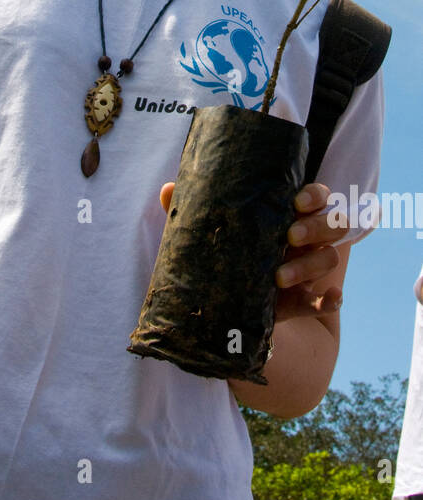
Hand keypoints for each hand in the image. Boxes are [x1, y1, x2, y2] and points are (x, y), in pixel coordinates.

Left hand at [159, 180, 346, 324]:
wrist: (227, 309)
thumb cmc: (223, 257)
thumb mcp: (211, 236)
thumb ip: (194, 214)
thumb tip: (167, 189)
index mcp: (286, 215)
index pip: (315, 196)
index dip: (314, 195)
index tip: (296, 202)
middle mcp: (305, 239)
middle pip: (332, 223)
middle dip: (316, 226)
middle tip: (290, 236)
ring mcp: (308, 270)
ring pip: (329, 258)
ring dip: (310, 265)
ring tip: (279, 277)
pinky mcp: (306, 302)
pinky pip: (329, 301)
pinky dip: (331, 299)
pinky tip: (328, 298)